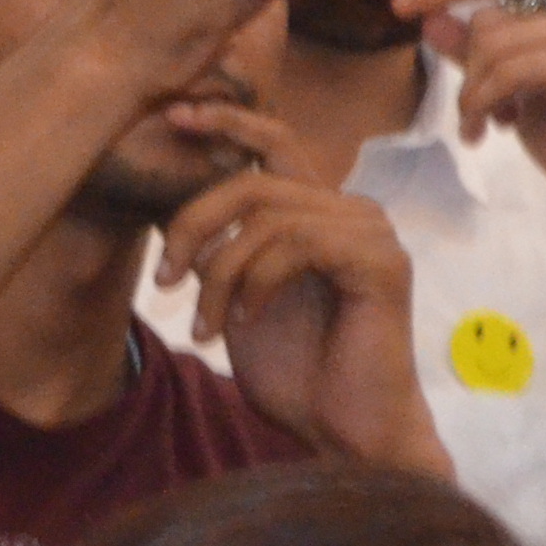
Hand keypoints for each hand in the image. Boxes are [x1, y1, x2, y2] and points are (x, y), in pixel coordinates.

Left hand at [152, 118, 443, 471]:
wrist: (342, 431)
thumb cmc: (294, 371)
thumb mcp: (234, 298)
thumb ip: (216, 250)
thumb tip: (164, 205)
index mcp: (318, 213)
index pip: (275, 143)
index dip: (226, 121)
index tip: (174, 115)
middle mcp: (350, 211)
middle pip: (253, 181)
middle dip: (193, 225)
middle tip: (164, 279)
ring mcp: (372, 233)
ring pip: (266, 217)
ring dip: (220, 275)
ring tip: (205, 327)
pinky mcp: (382, 262)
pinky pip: (297, 244)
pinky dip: (257, 283)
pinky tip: (248, 322)